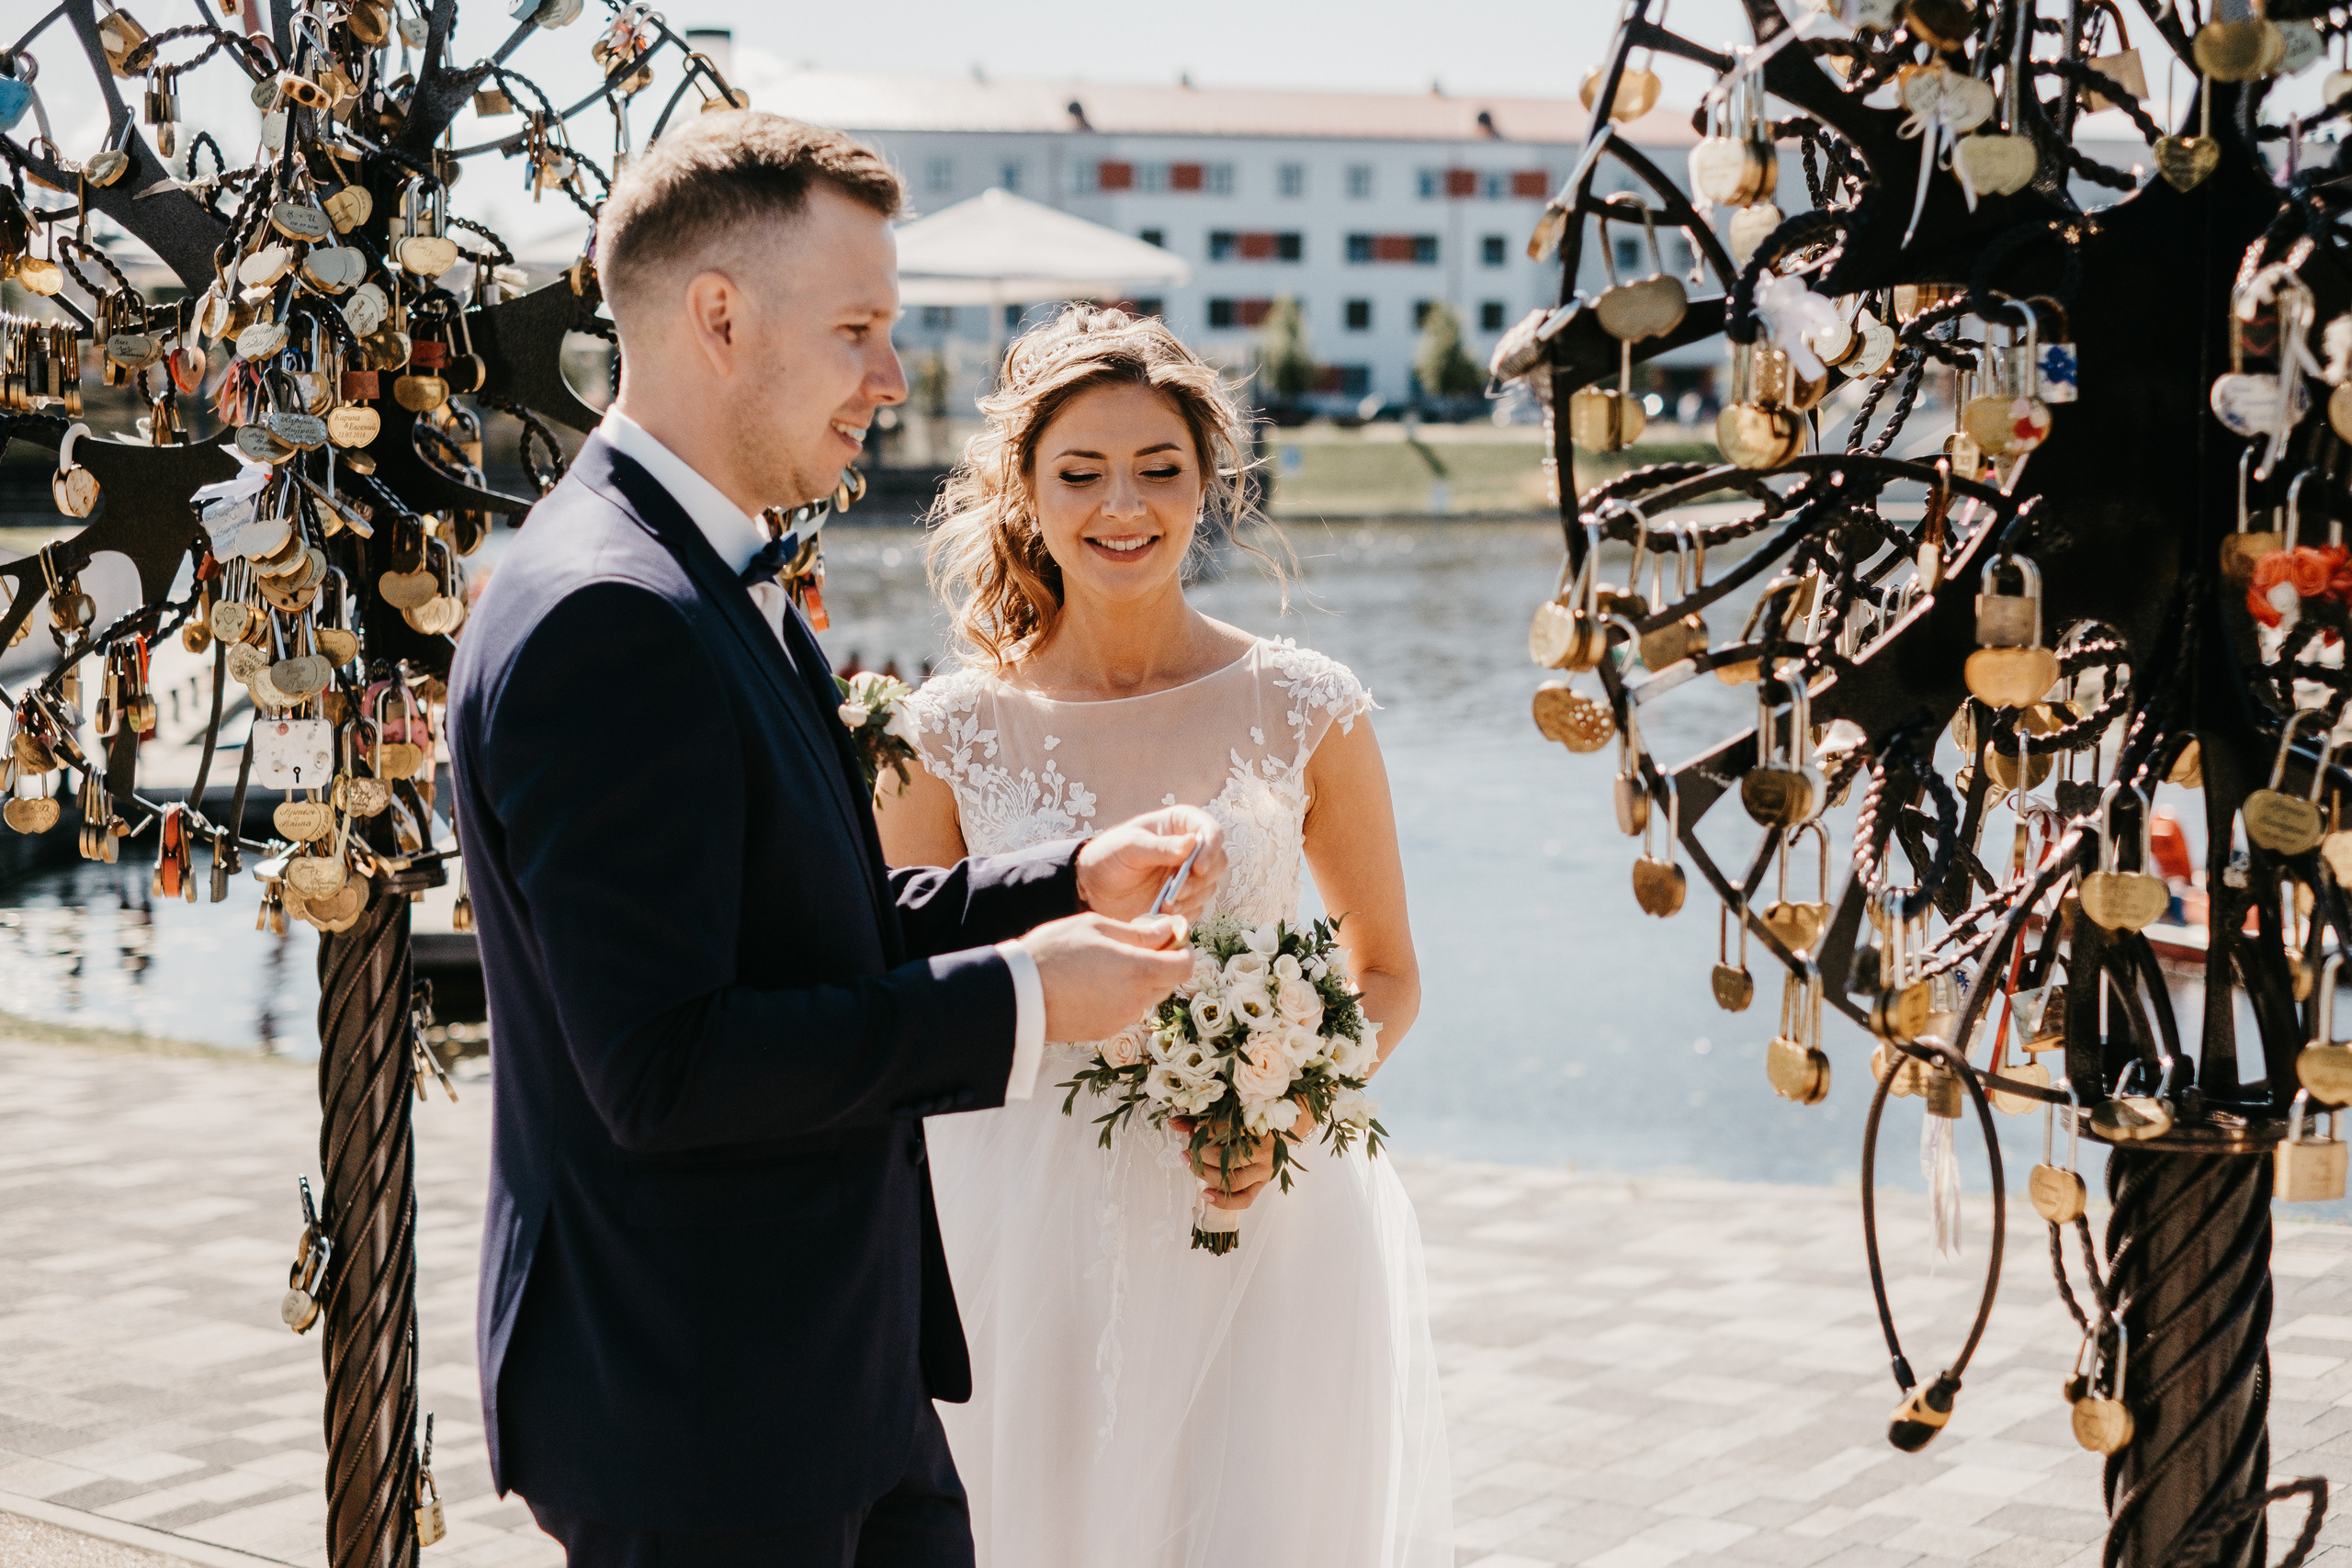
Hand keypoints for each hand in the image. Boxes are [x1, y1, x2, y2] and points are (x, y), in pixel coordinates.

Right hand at [1019, 912, 1195, 1042]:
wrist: (1018, 994)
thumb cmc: (1054, 953)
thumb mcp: (1096, 927)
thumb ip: (1138, 931)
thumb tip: (1169, 929)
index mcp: (1139, 970)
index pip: (1185, 965)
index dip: (1182, 949)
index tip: (1168, 937)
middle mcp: (1136, 1000)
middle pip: (1168, 981)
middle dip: (1159, 963)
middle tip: (1131, 945)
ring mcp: (1121, 1019)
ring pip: (1146, 997)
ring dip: (1138, 980)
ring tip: (1105, 964)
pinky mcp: (1104, 1031)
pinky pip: (1125, 1010)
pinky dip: (1119, 997)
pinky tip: (1092, 984)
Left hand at [1075, 806, 1226, 922]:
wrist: (1092, 888)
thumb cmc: (1108, 857)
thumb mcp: (1129, 847)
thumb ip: (1160, 847)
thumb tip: (1192, 843)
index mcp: (1179, 825)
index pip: (1211, 831)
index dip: (1211, 848)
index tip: (1198, 867)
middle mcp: (1190, 850)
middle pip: (1218, 861)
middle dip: (1202, 878)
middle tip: (1178, 891)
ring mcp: (1188, 876)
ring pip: (1210, 887)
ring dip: (1191, 898)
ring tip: (1163, 905)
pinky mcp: (1184, 900)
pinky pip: (1197, 908)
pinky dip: (1184, 913)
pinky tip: (1163, 914)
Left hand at [1170, 1105, 1306, 1211]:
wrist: (1285, 1131)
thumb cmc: (1252, 1121)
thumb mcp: (1232, 1115)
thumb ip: (1202, 1120)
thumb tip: (1172, 1123)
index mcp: (1259, 1128)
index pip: (1229, 1131)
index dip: (1207, 1131)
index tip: (1195, 1128)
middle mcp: (1263, 1151)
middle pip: (1227, 1158)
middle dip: (1201, 1155)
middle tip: (1188, 1150)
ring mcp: (1264, 1170)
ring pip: (1232, 1180)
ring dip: (1206, 1175)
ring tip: (1190, 1164)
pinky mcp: (1262, 1184)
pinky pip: (1244, 1199)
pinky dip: (1224, 1201)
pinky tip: (1206, 1195)